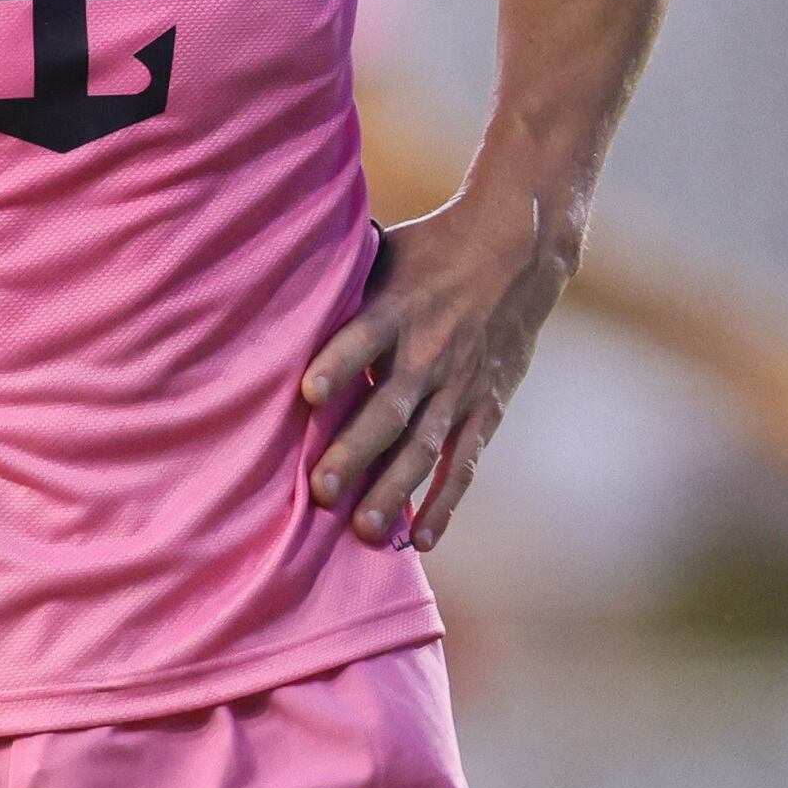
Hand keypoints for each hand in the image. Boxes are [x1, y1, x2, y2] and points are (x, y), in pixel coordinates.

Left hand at [299, 194, 571, 550]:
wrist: (520, 249)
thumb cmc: (432, 248)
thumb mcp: (385, 249)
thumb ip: (341, 281)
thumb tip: (267, 288)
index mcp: (399, 306)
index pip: (364, 336)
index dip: (338, 364)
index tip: (307, 393)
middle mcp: (430, 350)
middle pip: (391, 407)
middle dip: (357, 451)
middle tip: (322, 492)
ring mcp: (461, 384)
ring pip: (424, 445)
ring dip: (395, 489)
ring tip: (363, 529)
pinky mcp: (485, 406)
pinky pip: (464, 460)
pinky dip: (445, 501)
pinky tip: (421, 539)